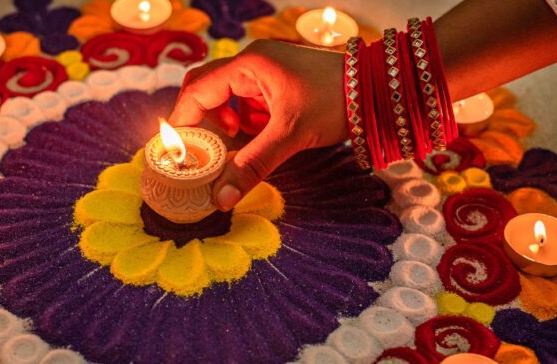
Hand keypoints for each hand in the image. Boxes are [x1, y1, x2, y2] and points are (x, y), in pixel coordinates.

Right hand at [169, 40, 348, 210]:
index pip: (197, 90)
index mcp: (249, 64)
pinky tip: (263, 134)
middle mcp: (253, 62)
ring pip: (229, 97)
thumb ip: (252, 165)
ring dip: (229, 122)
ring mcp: (267, 71)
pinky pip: (249, 101)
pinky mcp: (279, 83)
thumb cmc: (336, 100)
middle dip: (205, 120)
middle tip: (206, 148)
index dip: (183, 120)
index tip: (177, 150)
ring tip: (240, 140)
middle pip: (208, 89)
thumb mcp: (290, 135)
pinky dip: (248, 121)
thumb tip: (220, 199)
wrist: (379, 90)